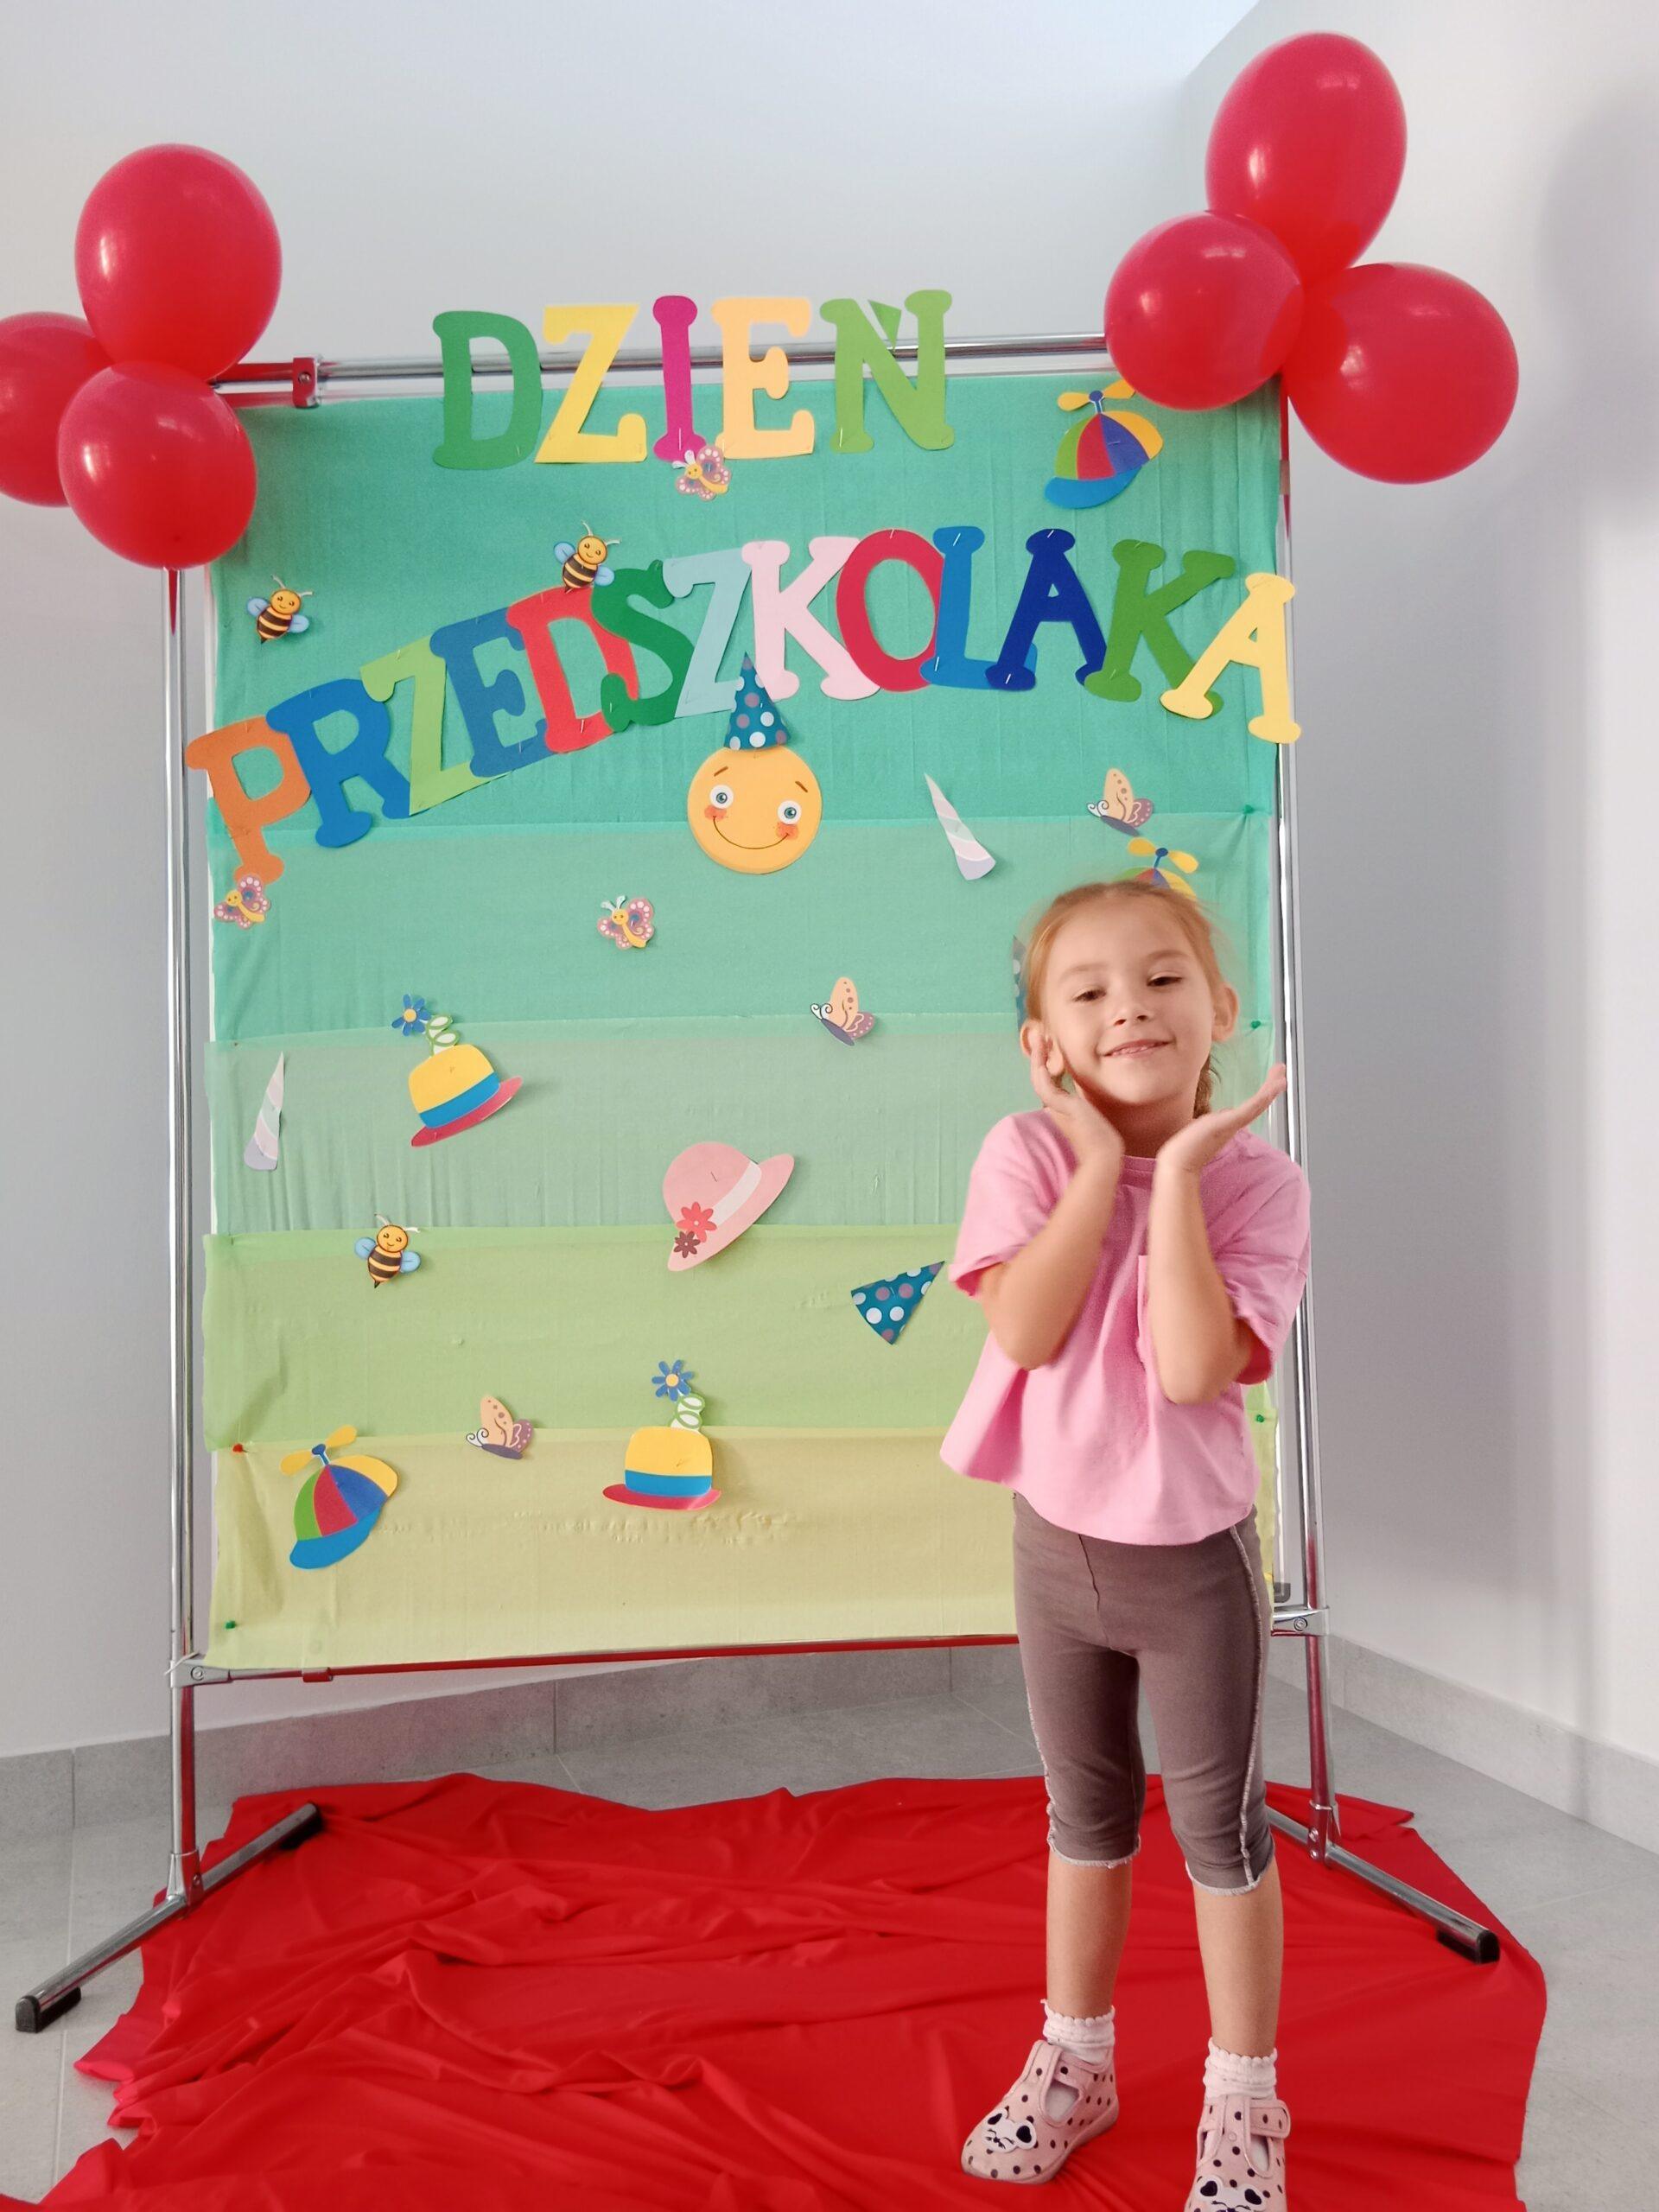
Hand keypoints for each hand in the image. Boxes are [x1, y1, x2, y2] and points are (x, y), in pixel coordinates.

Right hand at [1026, 1027, 1126, 1171]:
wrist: (1104, 1154)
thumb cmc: (1103, 1139)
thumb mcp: (1093, 1114)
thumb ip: (1086, 1105)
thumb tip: (1091, 1095)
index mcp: (1061, 1107)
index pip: (1048, 1080)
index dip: (1045, 1062)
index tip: (1049, 1044)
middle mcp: (1055, 1106)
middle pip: (1040, 1076)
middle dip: (1038, 1055)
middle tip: (1037, 1035)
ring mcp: (1056, 1107)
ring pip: (1039, 1078)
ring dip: (1037, 1057)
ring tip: (1038, 1038)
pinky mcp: (1060, 1108)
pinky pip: (1045, 1086)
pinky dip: (1041, 1071)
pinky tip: (1041, 1057)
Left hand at [1155, 1065, 1287, 1177]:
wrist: (1179, 1163)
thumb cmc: (1186, 1149)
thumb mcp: (1202, 1127)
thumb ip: (1214, 1120)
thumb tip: (1221, 1113)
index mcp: (1228, 1124)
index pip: (1250, 1106)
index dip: (1262, 1093)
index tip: (1270, 1081)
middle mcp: (1233, 1125)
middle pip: (1258, 1103)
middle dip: (1270, 1086)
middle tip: (1280, 1070)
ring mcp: (1232, 1125)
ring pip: (1258, 1104)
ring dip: (1270, 1088)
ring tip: (1281, 1075)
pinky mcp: (1229, 1123)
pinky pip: (1251, 1108)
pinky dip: (1263, 1096)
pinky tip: (1273, 1087)